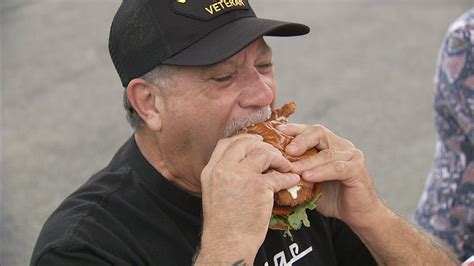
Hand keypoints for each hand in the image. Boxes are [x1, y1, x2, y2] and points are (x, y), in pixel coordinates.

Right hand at [198, 134, 299, 262]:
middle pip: (246, 143)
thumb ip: (224, 176)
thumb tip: (242, 166)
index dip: (243, 139)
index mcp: (211, 171)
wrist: (227, 244)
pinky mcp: (258, 186)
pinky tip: (292, 180)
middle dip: (263, 146)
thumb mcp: (213, 193)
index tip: (254, 142)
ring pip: (264, 153)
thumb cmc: (223, 224)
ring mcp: (241, 176)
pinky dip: (288, 177)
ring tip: (285, 166)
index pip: (226, 143)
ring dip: (278, 158)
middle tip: (274, 152)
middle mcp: (223, 169)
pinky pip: (278, 175)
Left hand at [277, 123, 383, 228]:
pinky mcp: (357, 169)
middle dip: (300, 140)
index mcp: (329, 144)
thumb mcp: (310, 181)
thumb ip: (297, 172)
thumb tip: (272, 169)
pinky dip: (321, 172)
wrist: (357, 214)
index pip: (310, 131)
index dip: (294, 129)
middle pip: (319, 133)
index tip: (278, 131)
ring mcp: (351, 155)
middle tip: (287, 150)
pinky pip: (337, 168)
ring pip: (326, 153)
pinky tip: (308, 177)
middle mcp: (341, 145)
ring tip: (293, 169)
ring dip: (307, 161)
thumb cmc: (332, 197)